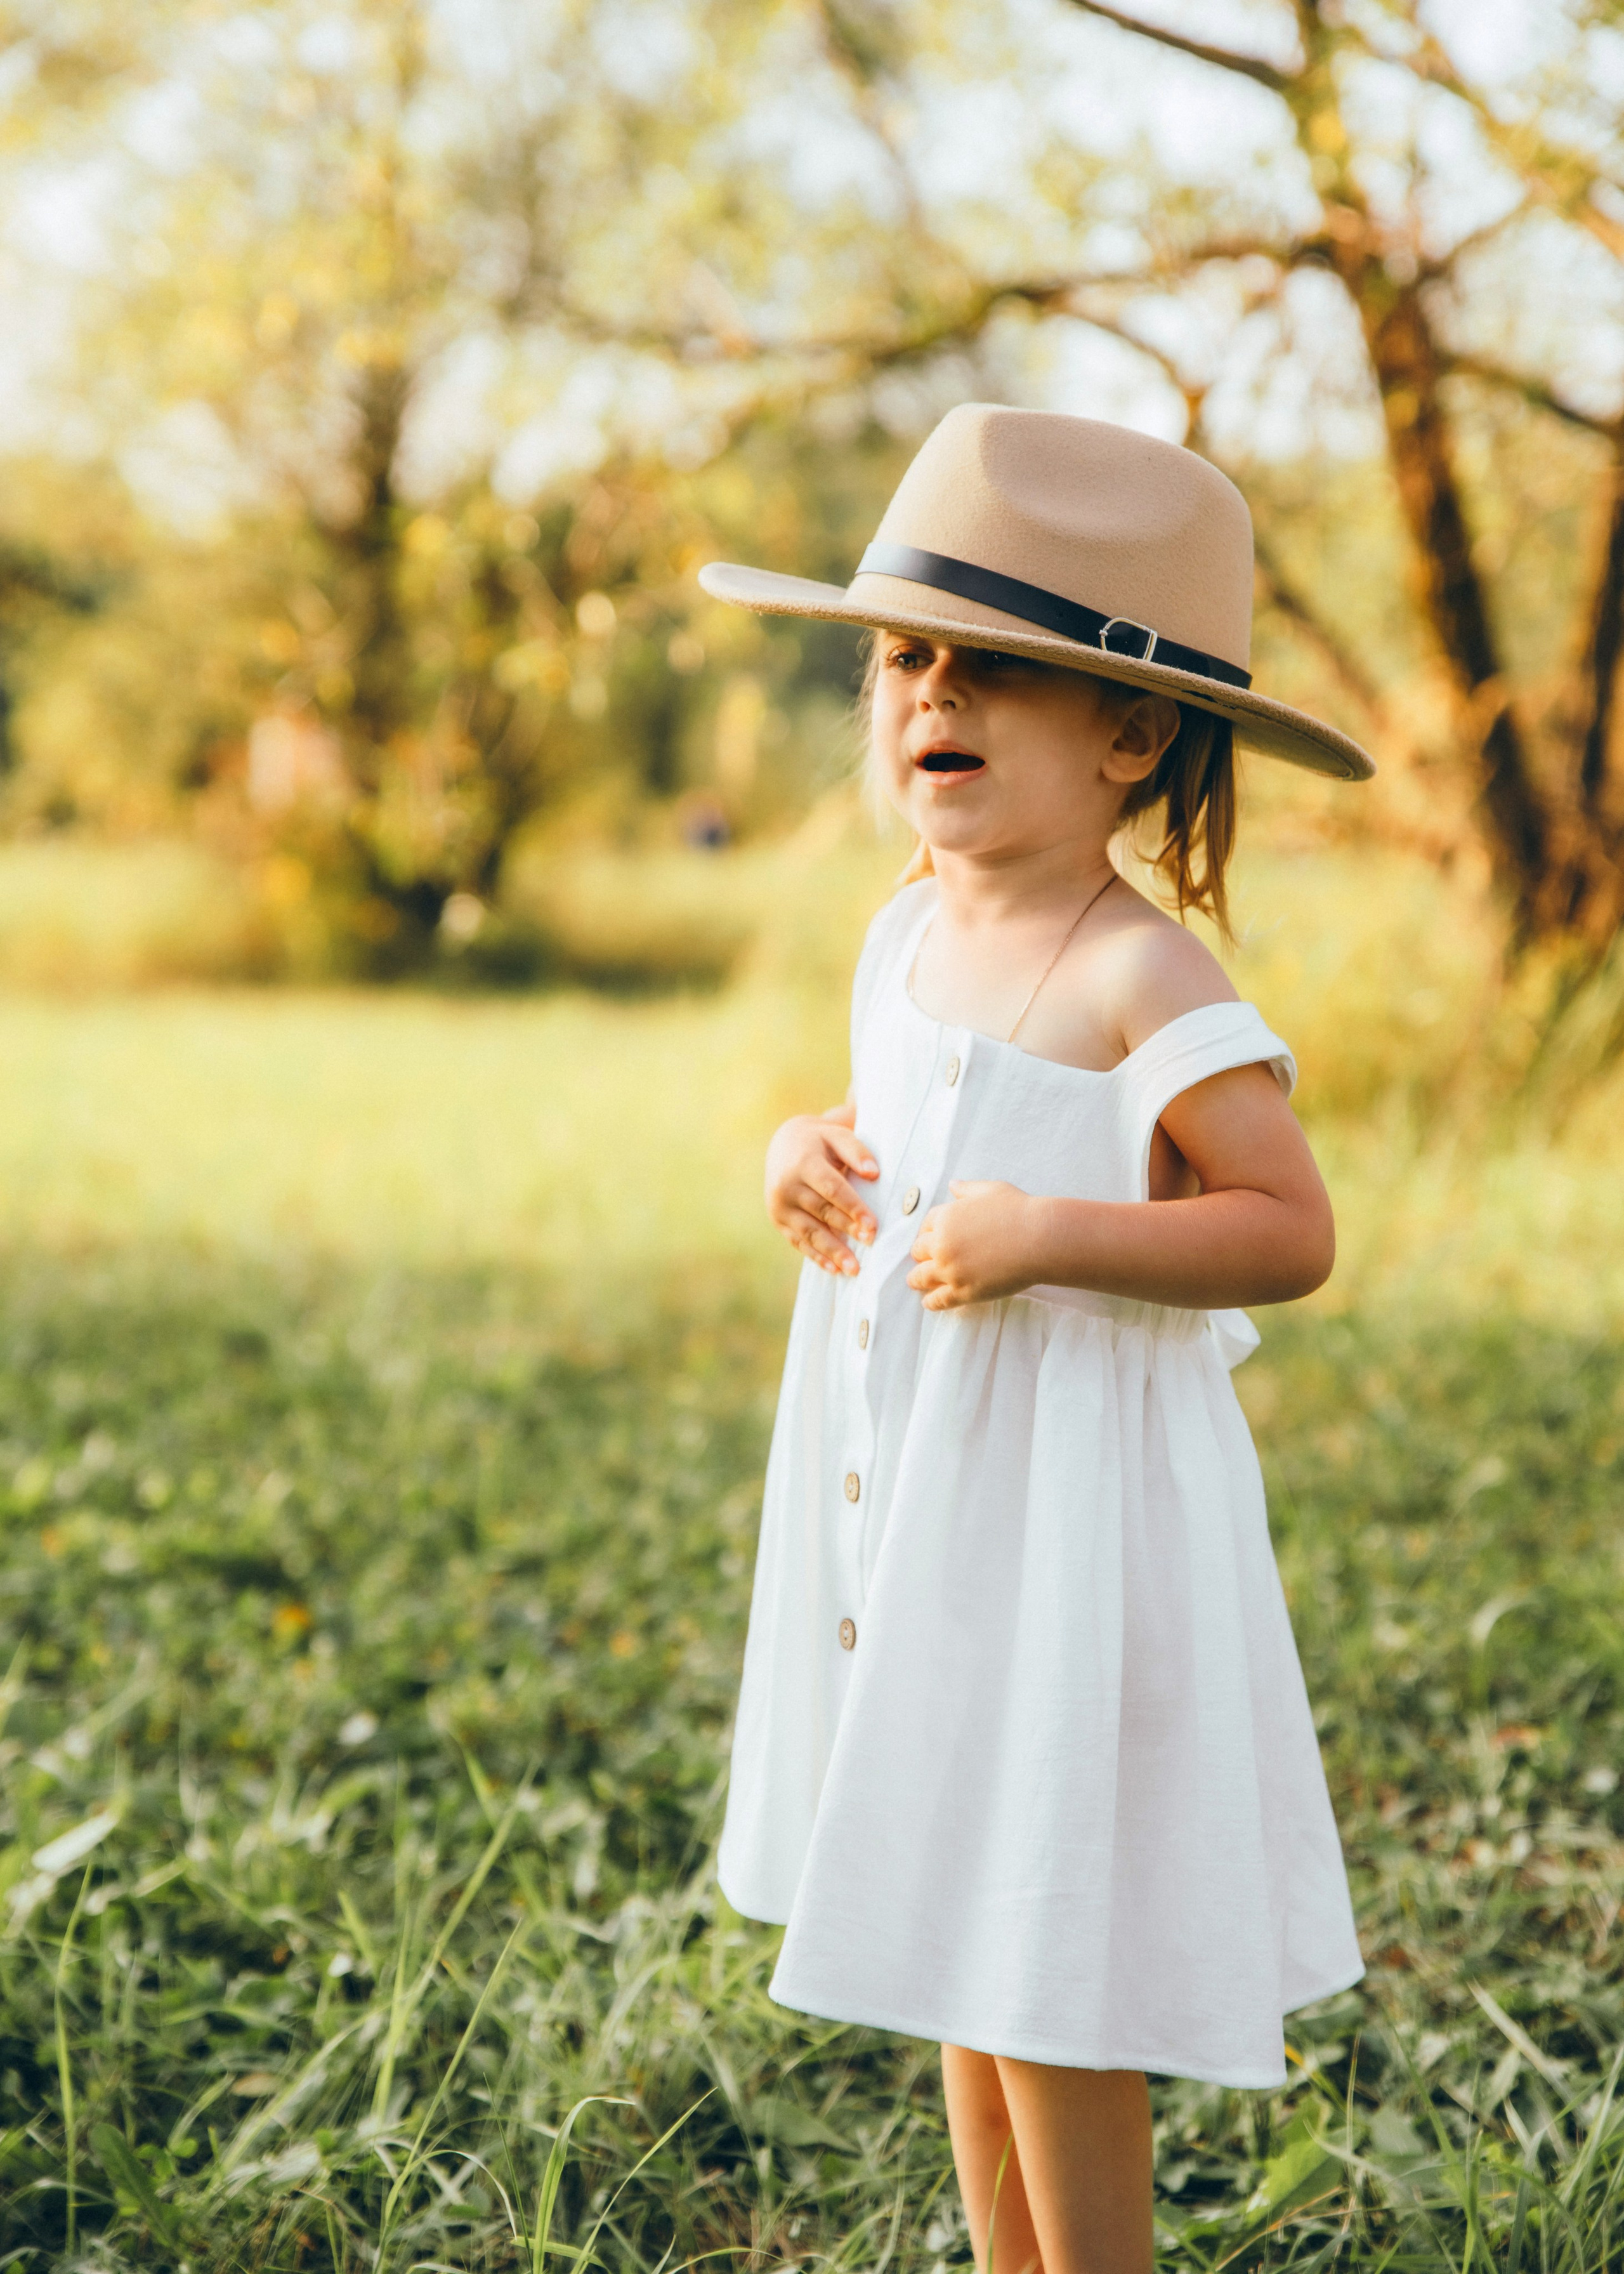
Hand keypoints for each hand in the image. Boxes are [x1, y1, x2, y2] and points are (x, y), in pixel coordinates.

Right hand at [765, 1103, 878, 1275]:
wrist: (783, 1146)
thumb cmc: (820, 1142)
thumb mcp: (836, 1136)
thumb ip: (856, 1151)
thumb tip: (874, 1173)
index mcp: (803, 1163)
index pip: (831, 1188)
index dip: (852, 1207)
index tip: (872, 1225)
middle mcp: (786, 1186)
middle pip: (821, 1212)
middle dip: (846, 1229)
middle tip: (870, 1244)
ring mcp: (779, 1205)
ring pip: (809, 1231)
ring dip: (832, 1251)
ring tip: (854, 1269)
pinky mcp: (778, 1220)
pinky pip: (798, 1241)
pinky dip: (816, 1256)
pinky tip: (834, 1269)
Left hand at [907, 1180, 1042, 1310]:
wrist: (1039, 1239)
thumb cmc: (1019, 1210)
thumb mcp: (991, 1190)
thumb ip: (967, 1189)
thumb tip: (952, 1184)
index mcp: (946, 1217)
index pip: (926, 1225)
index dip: (928, 1232)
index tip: (929, 1238)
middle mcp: (942, 1244)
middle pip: (919, 1251)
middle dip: (921, 1254)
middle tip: (922, 1260)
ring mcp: (950, 1270)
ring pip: (921, 1277)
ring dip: (916, 1279)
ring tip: (914, 1282)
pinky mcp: (962, 1291)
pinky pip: (938, 1300)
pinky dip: (930, 1302)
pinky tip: (928, 1302)